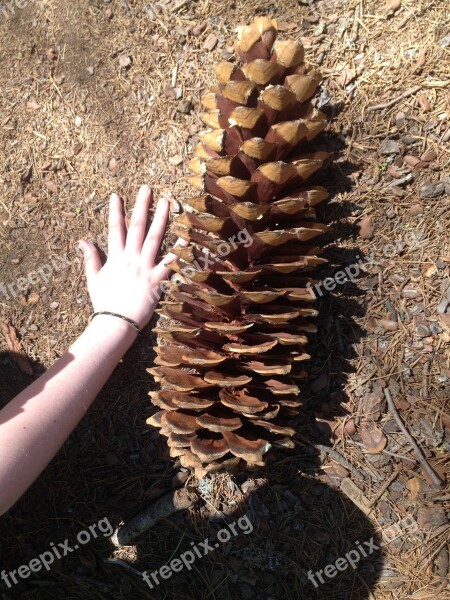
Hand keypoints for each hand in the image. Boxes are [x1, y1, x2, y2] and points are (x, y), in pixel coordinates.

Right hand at [78, 185, 180, 329]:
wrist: (115, 322)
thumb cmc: (104, 303)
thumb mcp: (93, 279)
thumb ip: (90, 258)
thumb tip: (82, 241)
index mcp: (115, 258)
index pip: (115, 229)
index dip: (115, 211)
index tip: (116, 195)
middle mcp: (130, 259)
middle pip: (137, 227)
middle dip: (141, 206)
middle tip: (147, 188)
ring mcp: (144, 268)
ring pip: (154, 238)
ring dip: (161, 218)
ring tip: (167, 202)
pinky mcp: (157, 280)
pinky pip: (170, 262)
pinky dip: (179, 249)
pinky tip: (188, 236)